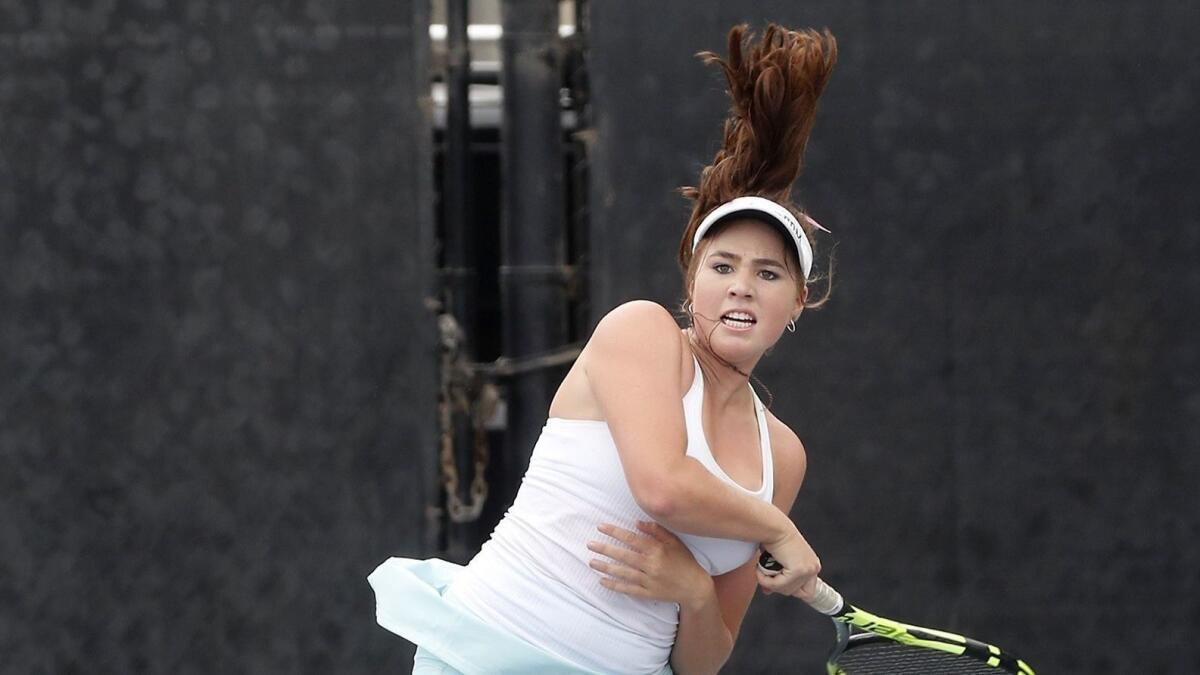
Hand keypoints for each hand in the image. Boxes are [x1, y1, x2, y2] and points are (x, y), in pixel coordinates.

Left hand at [587, 521, 712, 608]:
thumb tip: (637, 522)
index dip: (615, 532)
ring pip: (623, 573)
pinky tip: (602, 581)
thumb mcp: (675, 542)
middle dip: (605, 549)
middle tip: (590, 544)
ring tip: (592, 562)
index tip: (601, 527)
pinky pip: (628, 589)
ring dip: (606, 567)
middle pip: (623, 555)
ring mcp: (649, 581)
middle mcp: (651, 565)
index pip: (631, 538)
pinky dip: (614, 586)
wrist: (695, 588)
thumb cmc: (685, 562)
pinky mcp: (648, 593)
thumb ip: (657, 531)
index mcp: (657, 550)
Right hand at [757, 528, 820, 597]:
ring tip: (762, 569)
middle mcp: (813, 567)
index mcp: (811, 564)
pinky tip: (760, 568)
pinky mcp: (798, 570)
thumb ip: (777, 578)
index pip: (807, 591)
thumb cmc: (774, 537)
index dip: (791, 590)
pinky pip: (778, 585)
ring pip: (785, 590)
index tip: (779, 588)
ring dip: (769, 582)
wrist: (773, 527)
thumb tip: (768, 591)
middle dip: (778, 586)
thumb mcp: (779, 562)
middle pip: (796, 593)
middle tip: (766, 576)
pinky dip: (765, 579)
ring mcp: (807, 569)